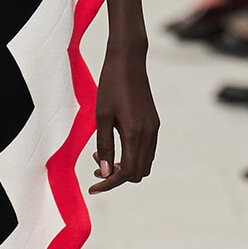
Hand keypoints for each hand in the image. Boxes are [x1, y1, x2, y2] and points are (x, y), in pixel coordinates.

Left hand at [89, 40, 159, 193]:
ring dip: (125, 166)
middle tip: (96, 169)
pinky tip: (115, 145)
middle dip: (117, 177)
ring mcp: (153, 128)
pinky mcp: (153, 122)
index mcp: (136, 133)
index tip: (93, 188)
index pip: (127, 172)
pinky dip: (131, 155)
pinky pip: (146, 150)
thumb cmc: (111, 85)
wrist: (128, 60)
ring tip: (101, 157)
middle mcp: (149, 133)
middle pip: (139, 173)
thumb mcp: (101, 116)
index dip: (110, 184)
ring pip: (144, 162)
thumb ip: (104, 145)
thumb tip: (104, 172)